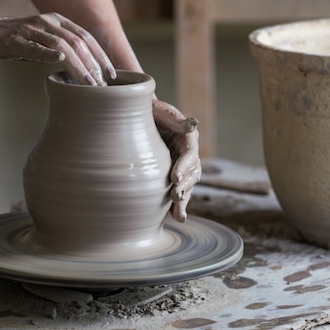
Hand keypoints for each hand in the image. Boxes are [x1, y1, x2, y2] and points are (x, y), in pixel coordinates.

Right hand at [0, 12, 116, 85]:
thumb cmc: (14, 41)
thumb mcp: (42, 41)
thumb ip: (61, 49)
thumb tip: (83, 69)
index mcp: (56, 20)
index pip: (86, 37)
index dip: (101, 55)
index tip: (112, 74)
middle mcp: (46, 21)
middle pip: (78, 42)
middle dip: (94, 65)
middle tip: (103, 85)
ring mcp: (30, 29)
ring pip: (61, 46)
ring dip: (78, 66)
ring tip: (89, 84)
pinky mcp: (15, 40)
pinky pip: (34, 47)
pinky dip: (48, 54)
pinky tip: (61, 62)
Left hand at [153, 99, 201, 221]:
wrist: (136, 116)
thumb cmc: (149, 111)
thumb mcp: (161, 111)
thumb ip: (176, 119)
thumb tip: (193, 125)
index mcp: (187, 139)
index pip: (190, 154)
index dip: (184, 166)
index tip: (174, 178)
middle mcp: (187, 154)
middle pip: (192, 173)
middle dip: (185, 186)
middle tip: (175, 196)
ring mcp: (179, 166)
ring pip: (186, 185)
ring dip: (183, 200)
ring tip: (177, 215)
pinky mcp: (170, 176)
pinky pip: (177, 191)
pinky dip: (177, 205)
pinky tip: (175, 218)